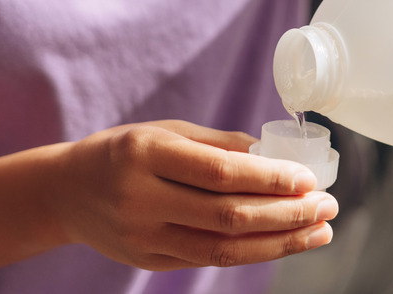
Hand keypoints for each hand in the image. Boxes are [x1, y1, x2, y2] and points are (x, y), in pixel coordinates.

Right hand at [50, 120, 337, 268]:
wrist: (65, 192)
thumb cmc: (125, 151)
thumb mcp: (165, 132)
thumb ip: (219, 144)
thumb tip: (276, 156)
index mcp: (146, 153)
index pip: (219, 173)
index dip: (269, 179)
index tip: (308, 179)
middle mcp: (141, 198)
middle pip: (228, 215)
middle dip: (287, 214)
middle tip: (327, 206)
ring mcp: (143, 236)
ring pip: (223, 248)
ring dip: (280, 241)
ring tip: (320, 231)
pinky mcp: (149, 260)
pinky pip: (209, 261)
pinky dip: (253, 253)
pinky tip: (284, 242)